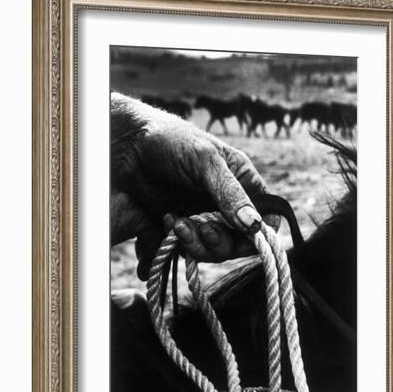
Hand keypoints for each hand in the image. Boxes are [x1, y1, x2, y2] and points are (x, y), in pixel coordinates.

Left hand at [111, 93, 277, 278]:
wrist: (126, 144)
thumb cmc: (171, 140)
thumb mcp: (205, 161)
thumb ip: (229, 193)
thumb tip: (254, 225)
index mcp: (243, 183)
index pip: (266, 219)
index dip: (259, 235)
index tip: (244, 239)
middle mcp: (226, 205)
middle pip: (238, 243)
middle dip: (219, 242)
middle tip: (200, 229)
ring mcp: (203, 218)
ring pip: (212, 250)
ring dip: (196, 244)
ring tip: (177, 224)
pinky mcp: (180, 227)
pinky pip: (186, 249)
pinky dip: (177, 244)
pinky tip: (166, 223)